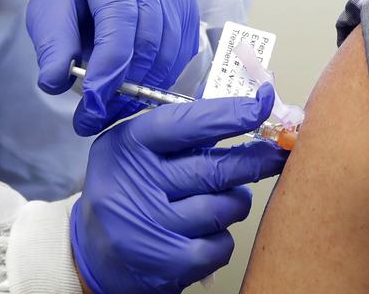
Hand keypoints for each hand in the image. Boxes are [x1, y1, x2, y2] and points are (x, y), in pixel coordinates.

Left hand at [26, 0, 199, 135]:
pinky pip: (181, 54)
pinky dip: (160, 79)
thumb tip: (54, 82)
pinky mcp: (189, 7)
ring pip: (168, 51)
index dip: (109, 64)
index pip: (118, 17)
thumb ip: (52, 45)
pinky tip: (136, 91)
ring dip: (142, 89)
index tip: (93, 101)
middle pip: (148, 38)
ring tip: (113, 109)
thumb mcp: (48, 11)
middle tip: (97, 116)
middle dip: (124, 85)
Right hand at [71, 84, 286, 293]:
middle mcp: (135, 183)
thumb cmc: (125, 193)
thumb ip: (180, 135)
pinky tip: (204, 234)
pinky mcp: (168, 262)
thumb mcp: (134, 152)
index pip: (187, 124)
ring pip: (225, 207)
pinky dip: (222, 238)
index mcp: (127, 146)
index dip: (230, 114)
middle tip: (276, 154)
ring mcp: (151, 225)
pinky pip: (222, 244)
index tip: (261, 104)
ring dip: (234, 202)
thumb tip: (244, 117)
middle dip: (255, 161)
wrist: (92, 255)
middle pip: (215, 169)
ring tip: (220, 201)